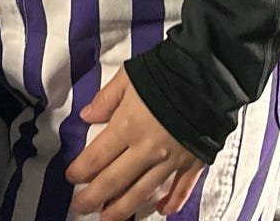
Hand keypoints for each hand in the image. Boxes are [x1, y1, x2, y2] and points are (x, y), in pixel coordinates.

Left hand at [65, 71, 202, 217]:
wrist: (207, 77)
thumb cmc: (165, 73)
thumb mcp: (128, 78)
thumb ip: (106, 99)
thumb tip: (86, 116)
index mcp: (127, 127)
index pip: (97, 157)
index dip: (81, 171)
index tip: (71, 178)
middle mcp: (146, 150)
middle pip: (115, 181)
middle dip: (94, 197)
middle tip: (80, 207)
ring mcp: (171, 160)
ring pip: (143, 192)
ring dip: (124, 208)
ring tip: (109, 219)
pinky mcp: (193, 163)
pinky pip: (181, 189)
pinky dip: (172, 202)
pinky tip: (162, 211)